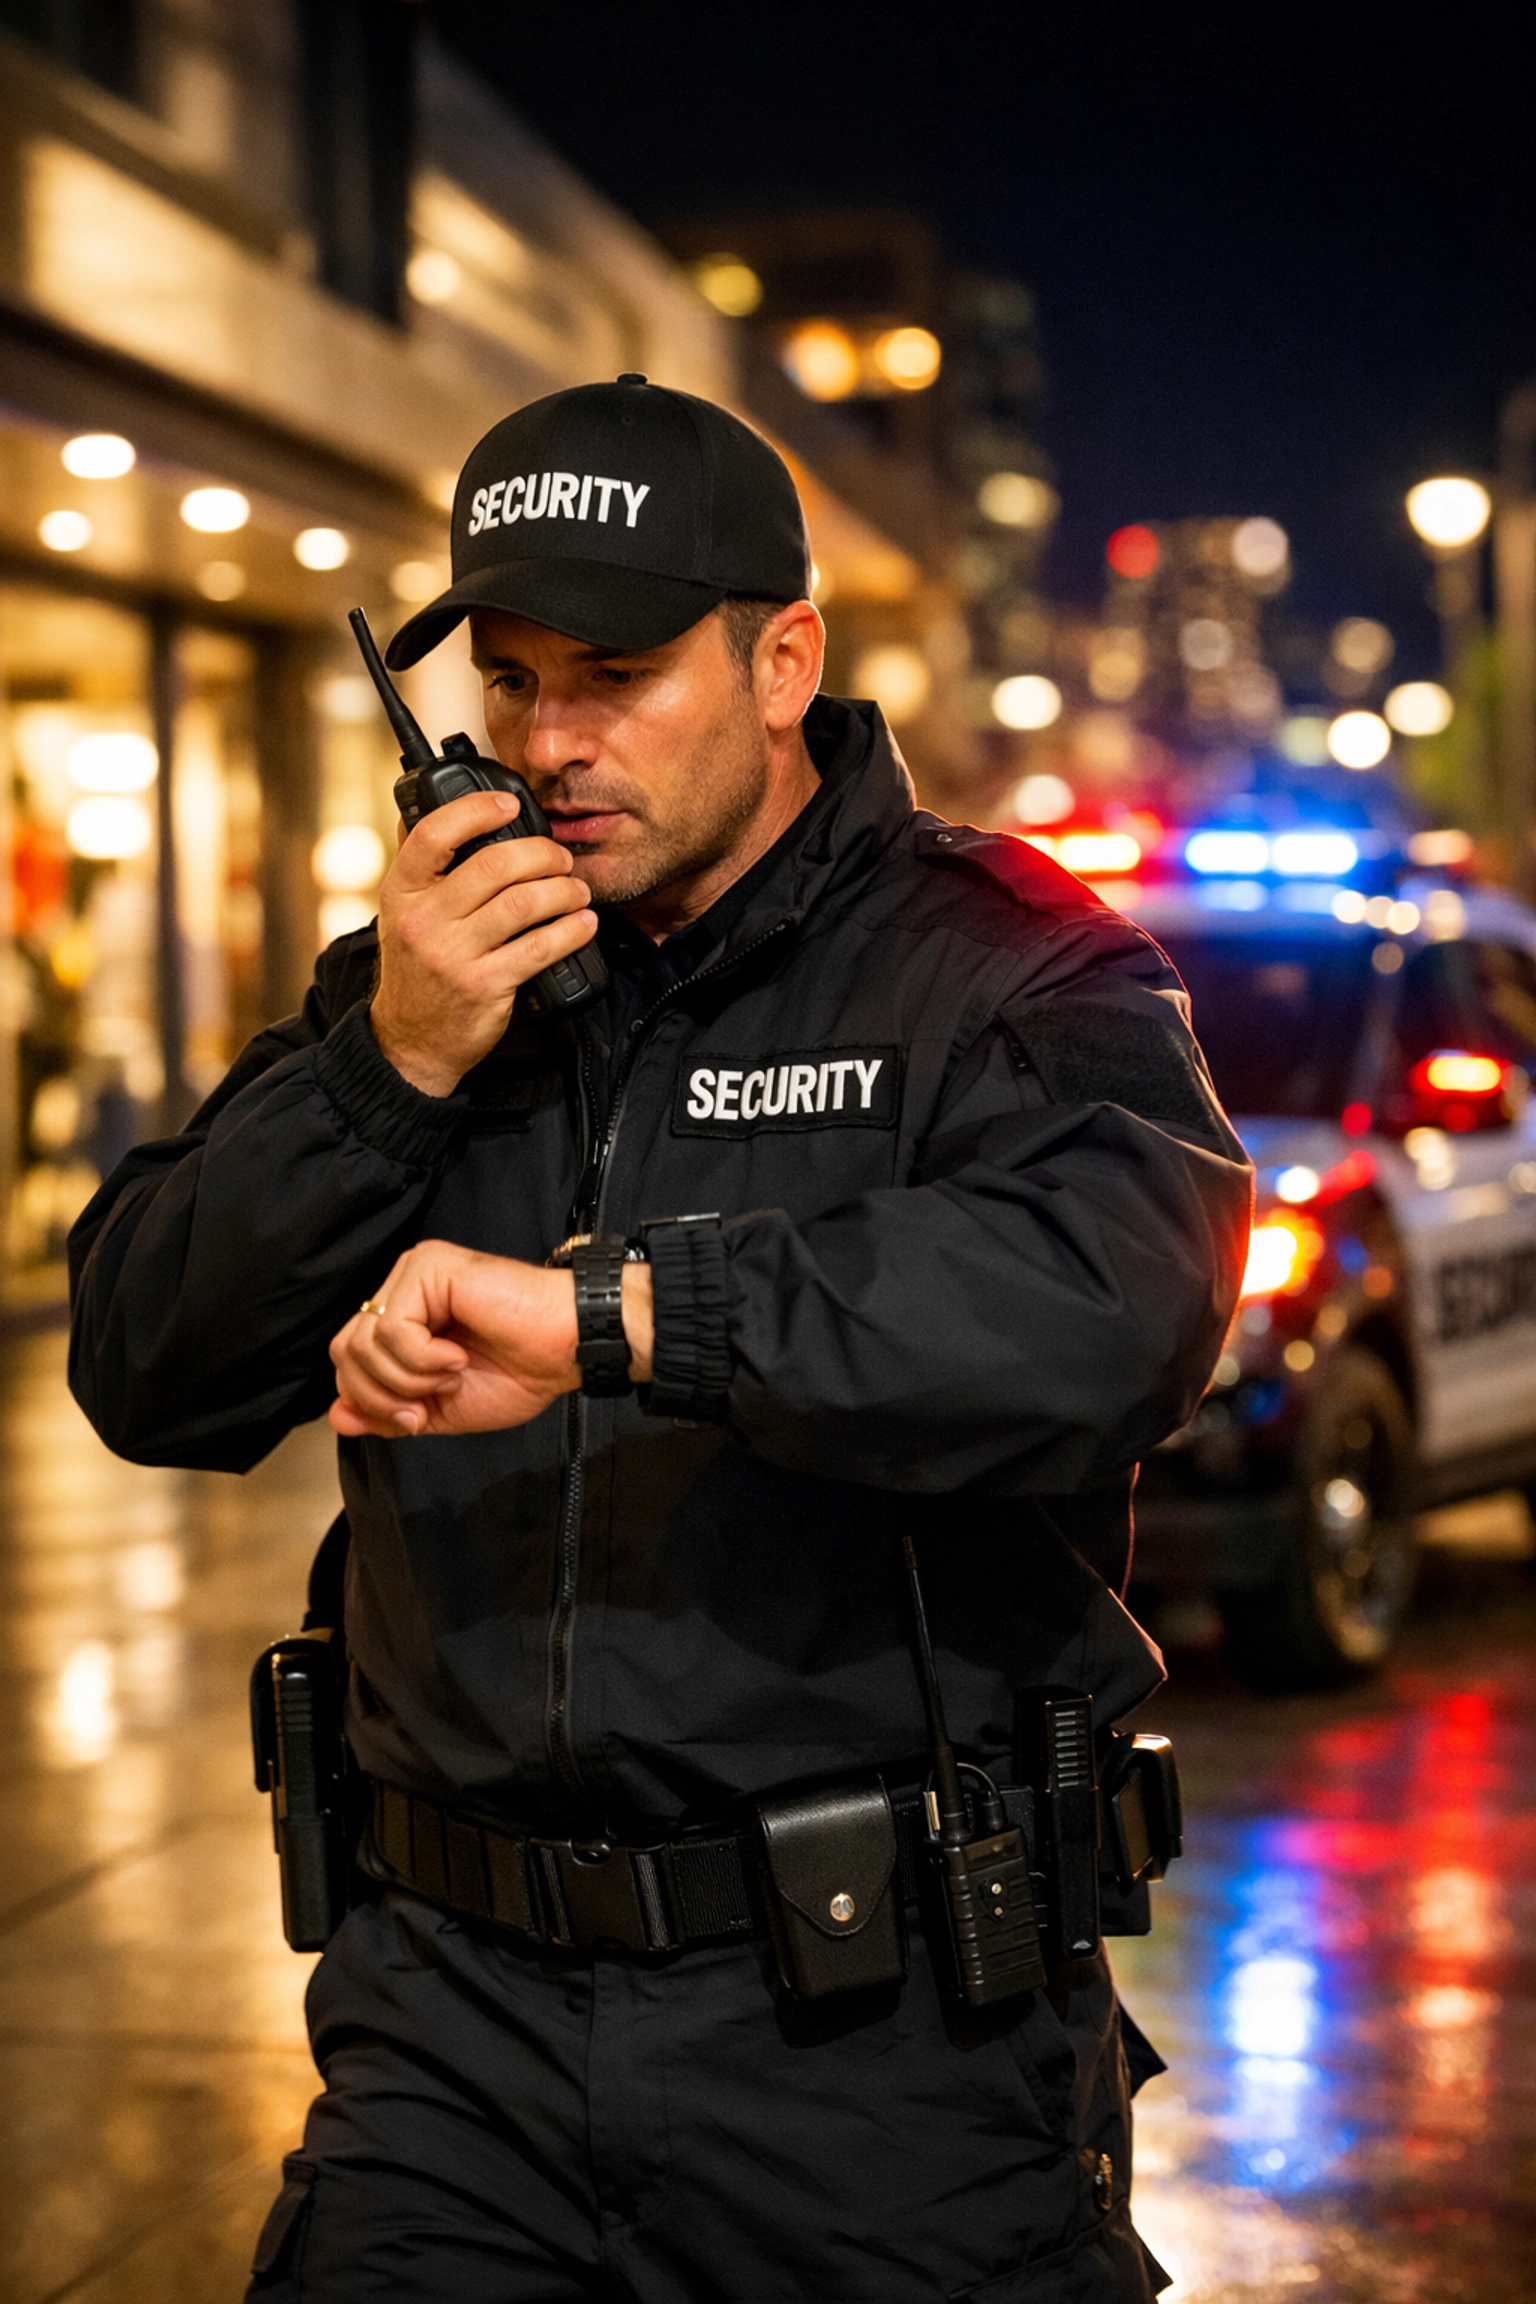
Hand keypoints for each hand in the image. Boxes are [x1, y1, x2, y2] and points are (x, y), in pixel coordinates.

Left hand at [329, 1242, 653, 1437]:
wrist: (567, 1350)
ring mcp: (414, 1272)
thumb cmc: (520, 1371)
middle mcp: (404, 1287)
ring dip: (407, 1378)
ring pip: (361, 1342)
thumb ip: (387, 1411)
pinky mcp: (429, 1268)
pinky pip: (391, 1329)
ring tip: (452, 1373)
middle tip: (427, 1404)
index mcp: (406, 1315)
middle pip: (344, 1351)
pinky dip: (422, 1360)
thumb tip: (337, 1414)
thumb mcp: (440, 1407)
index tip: (417, 1419)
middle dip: (382, 1396)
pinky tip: (457, 1357)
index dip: (372, 1402)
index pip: (348, 1360)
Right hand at [370, 792, 597, 1097]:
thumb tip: (436, 804)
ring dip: (563, 890)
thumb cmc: (416, 967)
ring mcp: (453, 955)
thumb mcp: (401, 913)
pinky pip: (540, 948)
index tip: (509, 805)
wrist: (412, 1040)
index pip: (433, 835)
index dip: (476, 811)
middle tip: (561, 858)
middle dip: (541, 854)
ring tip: (577, 890)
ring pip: (523, 903)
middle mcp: (423, 920)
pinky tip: (583, 924)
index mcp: (401, 892)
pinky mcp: (485, 986)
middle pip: (493, 866)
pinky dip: (571, 931)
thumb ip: (421, 865)